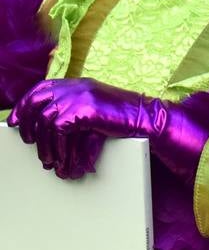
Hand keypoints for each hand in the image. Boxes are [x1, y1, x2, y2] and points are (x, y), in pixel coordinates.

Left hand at [8, 78, 208, 180]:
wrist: (150, 120)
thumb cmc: (127, 121)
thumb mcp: (96, 114)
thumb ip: (75, 116)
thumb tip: (49, 133)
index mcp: (77, 84)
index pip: (39, 90)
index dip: (24, 107)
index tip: (16, 124)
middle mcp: (75, 86)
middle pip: (37, 105)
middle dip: (30, 129)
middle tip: (34, 148)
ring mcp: (79, 96)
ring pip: (46, 123)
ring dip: (48, 149)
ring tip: (54, 165)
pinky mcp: (84, 109)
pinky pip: (59, 132)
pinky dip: (61, 151)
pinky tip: (69, 163)